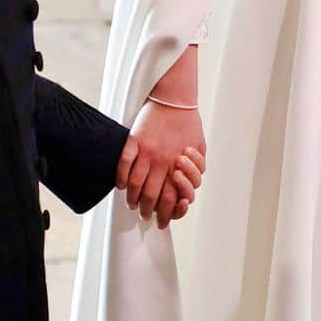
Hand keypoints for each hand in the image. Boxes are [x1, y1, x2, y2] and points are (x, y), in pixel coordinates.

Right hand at [117, 103, 205, 227]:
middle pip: (152, 196)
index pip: (171, 199)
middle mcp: (163, 161)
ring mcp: (147, 151)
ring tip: (132, 204)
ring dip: (133, 198)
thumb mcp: (200, 149)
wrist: (176, 99)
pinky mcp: (135, 140)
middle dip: (148, 210)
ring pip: (136, 183)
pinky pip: (124, 162)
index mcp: (180, 166)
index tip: (161, 221)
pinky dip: (120, 177)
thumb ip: (195, 170)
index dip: (166, 214)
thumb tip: (188, 188)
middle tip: (145, 216)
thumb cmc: (189, 125)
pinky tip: (120, 186)